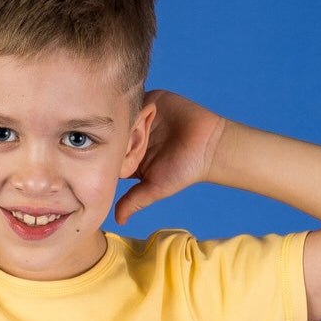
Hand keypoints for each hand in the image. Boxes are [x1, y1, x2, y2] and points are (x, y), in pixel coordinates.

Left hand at [114, 90, 227, 225]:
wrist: (209, 145)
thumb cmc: (185, 170)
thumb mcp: (155, 188)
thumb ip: (134, 201)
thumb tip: (118, 221)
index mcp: (132, 157)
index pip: (111, 153)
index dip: (112, 155)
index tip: (122, 159)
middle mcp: (134, 137)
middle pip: (115, 132)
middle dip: (121, 136)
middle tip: (135, 142)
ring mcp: (142, 118)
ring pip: (124, 114)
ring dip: (129, 119)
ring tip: (143, 129)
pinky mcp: (152, 100)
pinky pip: (137, 99)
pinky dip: (138, 104)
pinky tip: (146, 113)